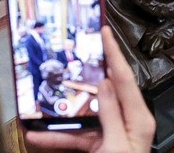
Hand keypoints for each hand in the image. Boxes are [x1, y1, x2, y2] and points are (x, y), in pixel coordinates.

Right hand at [24, 26, 155, 152]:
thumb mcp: (116, 144)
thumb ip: (110, 113)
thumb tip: (103, 83)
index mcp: (138, 118)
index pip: (125, 78)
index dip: (114, 53)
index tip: (104, 32)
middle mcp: (127, 122)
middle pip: (103, 91)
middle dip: (84, 77)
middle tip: (71, 54)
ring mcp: (111, 135)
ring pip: (84, 116)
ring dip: (62, 111)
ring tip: (41, 97)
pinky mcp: (98, 148)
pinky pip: (76, 138)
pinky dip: (56, 137)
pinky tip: (34, 135)